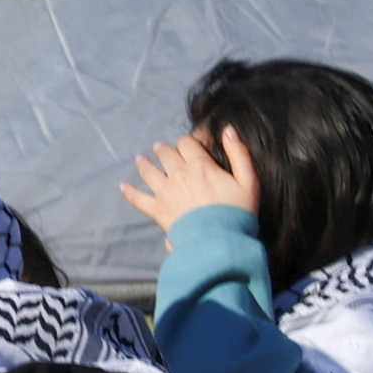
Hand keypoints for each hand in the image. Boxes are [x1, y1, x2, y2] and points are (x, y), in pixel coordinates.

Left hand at [120, 130, 262, 234]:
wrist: (220, 242)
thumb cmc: (238, 213)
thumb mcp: (248, 181)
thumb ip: (239, 154)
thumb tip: (228, 131)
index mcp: (200, 165)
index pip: (187, 143)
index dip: (187, 142)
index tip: (189, 145)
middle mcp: (179, 175)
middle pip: (166, 154)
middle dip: (164, 150)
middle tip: (161, 149)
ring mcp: (166, 192)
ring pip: (149, 171)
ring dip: (144, 164)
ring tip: (140, 159)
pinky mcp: (158, 210)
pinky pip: (138, 199)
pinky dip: (129, 192)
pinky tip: (123, 187)